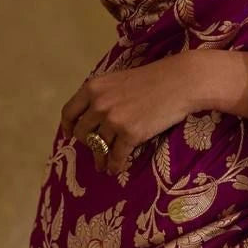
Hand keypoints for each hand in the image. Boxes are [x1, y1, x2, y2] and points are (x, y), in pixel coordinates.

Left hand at [59, 54, 199, 175]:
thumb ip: (101, 95)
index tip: (71, 134)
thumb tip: (90, 117)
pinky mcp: (130, 134)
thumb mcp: (118, 80)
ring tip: (103, 165)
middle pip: (81, 132)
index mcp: (93, 88)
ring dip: (100, 159)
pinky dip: (115, 165)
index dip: (68, 126)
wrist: (180, 82)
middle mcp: (98, 104)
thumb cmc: (152, 79)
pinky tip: (116, 168)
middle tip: (95, 148)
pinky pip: (116, 156)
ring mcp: (113, 120)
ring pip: (98, 147)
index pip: (69, 112)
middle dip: (87, 143)